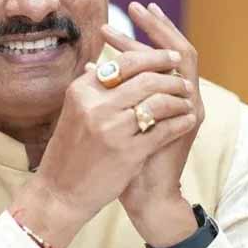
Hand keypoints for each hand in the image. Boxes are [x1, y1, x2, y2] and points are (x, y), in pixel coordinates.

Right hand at [8, 47, 197, 247]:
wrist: (60, 191)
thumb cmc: (71, 150)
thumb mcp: (77, 111)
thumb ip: (99, 87)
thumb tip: (130, 61)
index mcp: (82, 90)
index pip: (125, 61)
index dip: (153, 56)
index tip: (171, 56)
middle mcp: (95, 105)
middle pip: (146, 78)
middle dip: (171, 77)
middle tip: (184, 81)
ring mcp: (112, 129)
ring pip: (158, 101)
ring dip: (179, 100)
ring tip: (187, 101)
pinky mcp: (128, 152)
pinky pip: (164, 129)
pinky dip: (180, 122)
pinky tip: (186, 120)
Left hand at [104, 2, 204, 247]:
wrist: (142, 194)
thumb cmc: (119, 162)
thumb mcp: (109, 120)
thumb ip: (107, 94)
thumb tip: (90, 67)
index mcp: (160, 99)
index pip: (151, 57)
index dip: (134, 36)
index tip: (108, 23)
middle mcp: (178, 98)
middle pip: (171, 49)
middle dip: (152, 25)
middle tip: (133, 5)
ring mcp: (188, 105)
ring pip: (182, 56)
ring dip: (161, 33)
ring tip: (139, 13)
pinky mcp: (190, 116)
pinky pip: (184, 77)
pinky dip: (167, 59)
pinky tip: (151, 46)